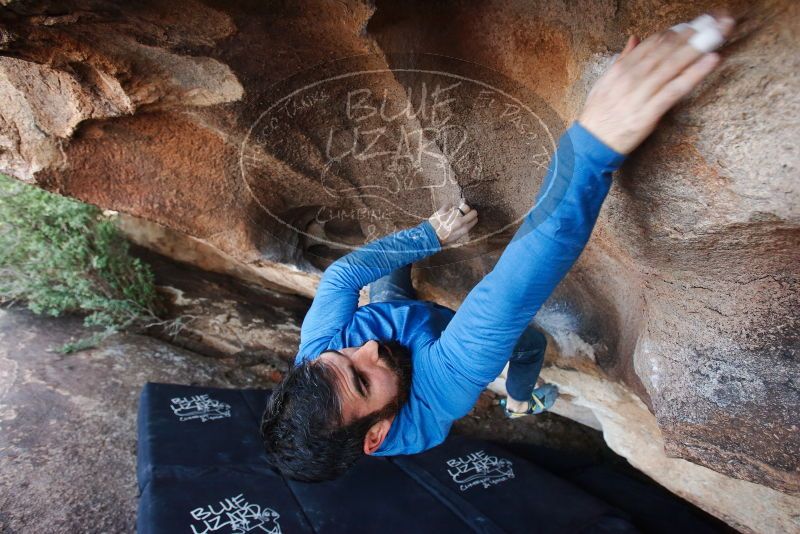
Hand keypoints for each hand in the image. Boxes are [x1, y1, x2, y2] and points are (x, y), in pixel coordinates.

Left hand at [428, 201, 477, 245]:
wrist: (430, 236)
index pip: (475, 219)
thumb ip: (463, 229)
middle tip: (466, 212)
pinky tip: (446, 210)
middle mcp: (460, 221)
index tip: (471, 217)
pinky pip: (449, 204)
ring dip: (458, 208)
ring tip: (453, 213)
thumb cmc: (443, 238)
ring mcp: (452, 214)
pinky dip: (448, 206)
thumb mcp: (456, 237)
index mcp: (464, 229)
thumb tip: (467, 221)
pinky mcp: (444, 210)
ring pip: (462, 206)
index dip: (473, 217)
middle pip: (473, 211)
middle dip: (470, 211)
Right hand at [578, 12, 734, 154]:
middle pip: (667, 50)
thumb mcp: (604, 82)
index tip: (694, 24)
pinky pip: (675, 90)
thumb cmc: (598, 115)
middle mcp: (631, 78)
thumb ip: (622, 59)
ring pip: (673, 66)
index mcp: (621, 69)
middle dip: (693, 34)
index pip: (652, 43)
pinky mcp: (649, 114)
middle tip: (715, 22)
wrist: (590, 144)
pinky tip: (711, 61)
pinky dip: (693, 74)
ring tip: (718, 33)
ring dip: (698, 48)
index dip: (676, 32)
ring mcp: (640, 95)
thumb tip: (634, 38)